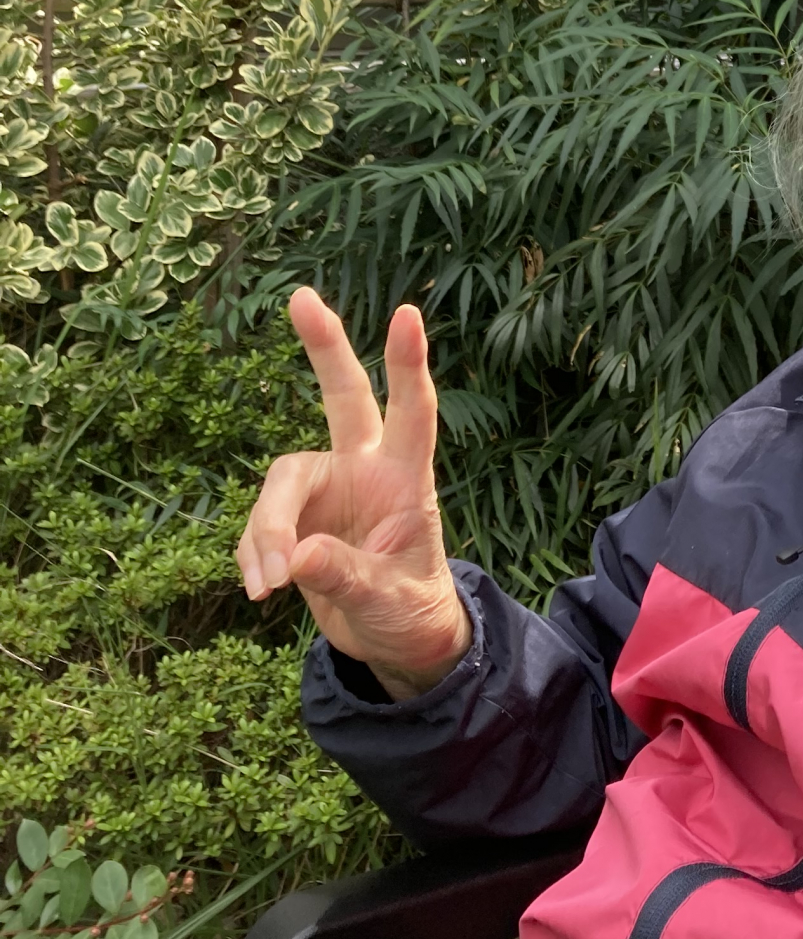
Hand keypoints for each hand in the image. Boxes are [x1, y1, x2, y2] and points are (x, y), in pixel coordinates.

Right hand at [237, 290, 471, 700]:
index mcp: (406, 479)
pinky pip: (261, 526)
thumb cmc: (409, 611)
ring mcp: (328, 490)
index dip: (409, 365)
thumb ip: (346, 575)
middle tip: (302, 296)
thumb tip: (292, 558)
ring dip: (266, 530)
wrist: (392, 642)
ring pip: (281, 481)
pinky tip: (262, 587)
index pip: (413, 413)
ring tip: (270, 584)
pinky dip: (253, 554)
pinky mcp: (295, 521)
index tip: (408, 313)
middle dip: (325, 348)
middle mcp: (365, 470)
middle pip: (343, 397)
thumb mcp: (388, 598)